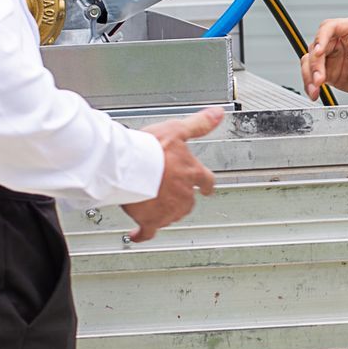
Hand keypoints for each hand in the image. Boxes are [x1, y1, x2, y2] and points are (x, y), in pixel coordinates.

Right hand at [121, 107, 224, 241]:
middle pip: (189, 201)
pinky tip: (137, 234)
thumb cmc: (151, 148)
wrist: (129, 166)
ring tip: (153, 206)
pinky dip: (142, 234)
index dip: (206, 185)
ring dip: (165, 212)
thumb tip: (217, 114)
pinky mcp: (151, 220)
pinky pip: (148, 231)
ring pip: (172, 215)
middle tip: (170, 195)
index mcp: (191, 172)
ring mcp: (168, 209)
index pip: (206, 181)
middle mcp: (183, 193)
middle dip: (182, 199)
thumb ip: (199, 124)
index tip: (207, 190)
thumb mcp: (178, 129)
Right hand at [303, 17, 347, 99]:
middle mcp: (337, 40)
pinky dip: (311, 85)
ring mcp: (331, 56)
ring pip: (310, 61)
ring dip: (309, 75)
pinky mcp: (328, 72)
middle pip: (316, 46)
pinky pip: (312, 76)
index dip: (321, 38)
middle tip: (319, 78)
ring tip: (315, 89)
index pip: (329, 27)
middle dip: (315, 63)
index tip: (319, 51)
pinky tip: (314, 93)